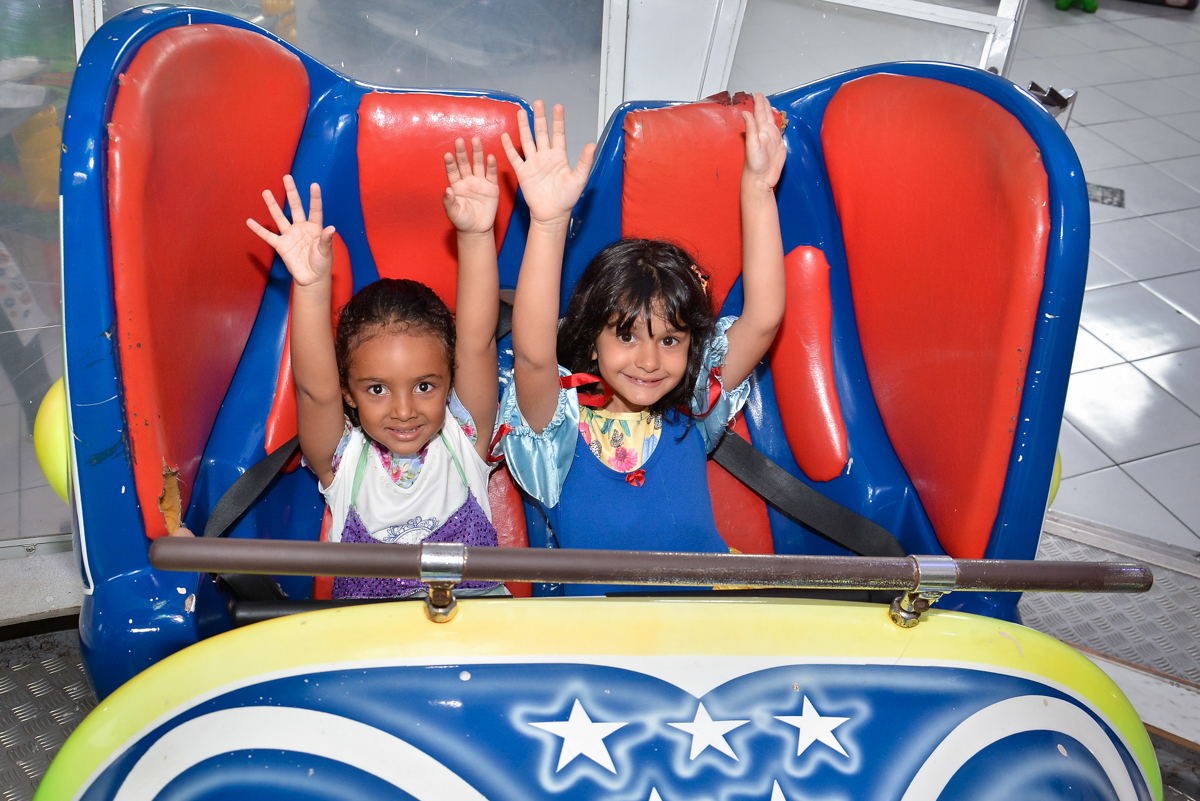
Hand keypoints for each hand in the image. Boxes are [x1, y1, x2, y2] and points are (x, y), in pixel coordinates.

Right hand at [246, 175, 334, 287]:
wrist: (311, 278)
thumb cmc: (322, 264)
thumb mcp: (326, 252)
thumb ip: (326, 240)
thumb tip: (331, 228)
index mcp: (315, 228)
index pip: (315, 210)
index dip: (315, 198)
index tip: (314, 184)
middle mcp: (301, 228)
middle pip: (295, 207)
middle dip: (291, 192)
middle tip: (287, 177)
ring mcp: (290, 235)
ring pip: (279, 217)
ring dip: (273, 205)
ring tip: (266, 192)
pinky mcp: (281, 245)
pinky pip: (268, 236)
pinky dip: (259, 230)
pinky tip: (250, 221)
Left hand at [443, 136, 499, 234]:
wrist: (477, 229)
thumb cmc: (463, 221)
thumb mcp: (453, 213)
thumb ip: (449, 202)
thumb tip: (447, 190)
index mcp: (456, 185)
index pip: (452, 171)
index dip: (450, 163)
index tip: (447, 154)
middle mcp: (468, 180)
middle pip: (465, 163)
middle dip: (462, 152)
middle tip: (459, 140)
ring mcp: (480, 182)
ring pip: (478, 164)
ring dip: (477, 152)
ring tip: (475, 140)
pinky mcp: (492, 187)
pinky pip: (491, 174)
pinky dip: (491, 166)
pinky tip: (490, 157)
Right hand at [500, 100, 595, 227]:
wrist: (552, 214)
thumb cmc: (567, 199)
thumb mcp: (579, 180)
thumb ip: (585, 162)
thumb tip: (592, 145)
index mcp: (559, 157)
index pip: (558, 134)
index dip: (558, 121)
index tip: (558, 106)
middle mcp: (545, 157)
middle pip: (541, 133)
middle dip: (540, 118)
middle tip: (538, 102)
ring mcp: (533, 163)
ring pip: (527, 141)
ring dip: (524, 127)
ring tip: (521, 112)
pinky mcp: (523, 173)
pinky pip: (515, 158)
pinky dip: (509, 147)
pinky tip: (505, 136)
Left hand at [742, 92, 785, 191]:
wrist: (763, 179)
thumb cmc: (755, 164)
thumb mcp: (752, 145)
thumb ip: (750, 128)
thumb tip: (745, 112)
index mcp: (759, 131)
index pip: (759, 114)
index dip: (759, 104)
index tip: (758, 94)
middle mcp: (766, 134)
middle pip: (765, 116)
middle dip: (764, 106)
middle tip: (762, 96)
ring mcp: (772, 140)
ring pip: (772, 122)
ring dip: (770, 113)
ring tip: (768, 105)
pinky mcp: (779, 147)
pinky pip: (778, 133)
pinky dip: (777, 126)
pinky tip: (775, 124)